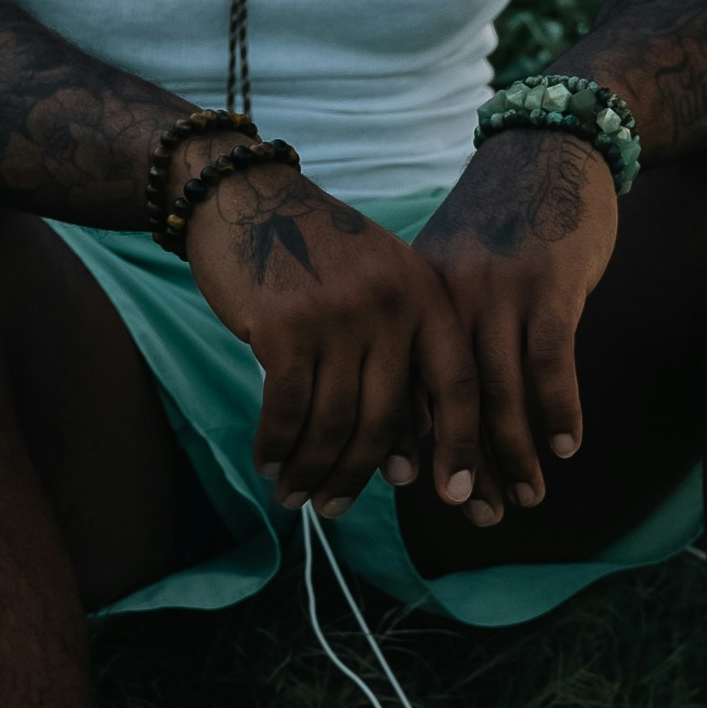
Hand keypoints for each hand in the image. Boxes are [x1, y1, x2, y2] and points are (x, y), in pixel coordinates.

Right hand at [184, 162, 481, 522]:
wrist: (248, 196)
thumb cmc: (318, 253)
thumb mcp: (382, 285)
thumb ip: (401, 357)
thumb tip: (406, 462)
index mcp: (426, 295)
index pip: (456, 384)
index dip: (458, 445)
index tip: (456, 497)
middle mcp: (390, 305)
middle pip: (385, 417)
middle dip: (359, 476)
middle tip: (334, 511)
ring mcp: (337, 315)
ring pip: (332, 422)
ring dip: (311, 469)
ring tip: (294, 496)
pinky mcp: (284, 327)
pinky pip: (285, 409)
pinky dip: (275, 444)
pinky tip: (267, 462)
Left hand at [412, 126, 619, 520]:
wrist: (550, 146)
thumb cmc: (503, 220)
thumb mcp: (451, 265)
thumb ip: (436, 327)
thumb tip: (423, 411)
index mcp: (414, 296)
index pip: (405, 385)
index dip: (415, 445)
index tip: (421, 493)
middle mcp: (447, 295)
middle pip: (450, 401)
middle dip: (465, 466)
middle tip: (478, 515)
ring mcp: (498, 290)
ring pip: (500, 392)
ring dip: (516, 454)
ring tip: (529, 497)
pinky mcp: (550, 283)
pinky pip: (551, 363)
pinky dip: (559, 410)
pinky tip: (566, 447)